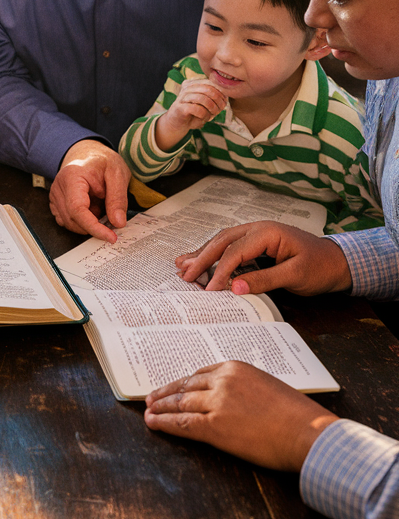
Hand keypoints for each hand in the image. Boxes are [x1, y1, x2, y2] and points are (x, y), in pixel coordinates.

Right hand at [49, 139, 129, 241]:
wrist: (89, 155)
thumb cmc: (102, 161)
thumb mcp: (117, 174)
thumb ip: (118, 198)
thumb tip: (118, 223)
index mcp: (72, 177)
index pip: (77, 210)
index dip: (94, 227)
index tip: (111, 237)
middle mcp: (59, 187)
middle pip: (72, 220)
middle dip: (94, 226)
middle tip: (113, 219)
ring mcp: (55, 196)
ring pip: (70, 223)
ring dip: (89, 224)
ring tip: (102, 207)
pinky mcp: (56, 203)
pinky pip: (68, 221)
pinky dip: (82, 222)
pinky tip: (93, 210)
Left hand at [144, 361, 338, 471]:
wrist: (308, 433)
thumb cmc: (296, 415)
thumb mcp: (266, 386)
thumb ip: (242, 388)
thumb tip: (228, 399)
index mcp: (234, 368)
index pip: (200, 374)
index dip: (182, 383)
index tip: (172, 387)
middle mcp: (221, 381)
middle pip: (186, 387)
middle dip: (166, 393)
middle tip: (152, 397)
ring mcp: (216, 403)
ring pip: (180, 404)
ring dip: (161, 407)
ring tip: (149, 411)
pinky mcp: (214, 427)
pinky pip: (182, 423)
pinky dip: (164, 423)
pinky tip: (153, 423)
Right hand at [155, 78, 227, 150]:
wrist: (177, 123)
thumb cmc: (193, 112)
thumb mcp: (204, 102)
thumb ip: (213, 96)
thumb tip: (226, 96)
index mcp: (194, 83)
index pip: (212, 83)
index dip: (221, 93)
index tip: (224, 103)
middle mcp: (187, 87)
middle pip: (209, 89)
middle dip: (218, 101)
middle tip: (219, 110)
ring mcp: (182, 97)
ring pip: (203, 99)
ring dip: (212, 109)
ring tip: (212, 115)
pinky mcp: (179, 107)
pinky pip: (197, 109)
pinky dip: (204, 115)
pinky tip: (203, 119)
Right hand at [176, 221, 352, 294]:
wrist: (338, 261)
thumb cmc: (320, 267)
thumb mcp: (295, 275)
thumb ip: (264, 280)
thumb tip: (234, 287)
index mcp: (267, 233)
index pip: (235, 252)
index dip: (219, 271)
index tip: (208, 290)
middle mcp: (257, 228)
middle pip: (222, 242)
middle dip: (201, 258)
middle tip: (184, 275)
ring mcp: (255, 233)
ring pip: (221, 241)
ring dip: (202, 254)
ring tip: (182, 265)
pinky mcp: (255, 242)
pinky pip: (229, 246)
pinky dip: (212, 253)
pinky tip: (199, 258)